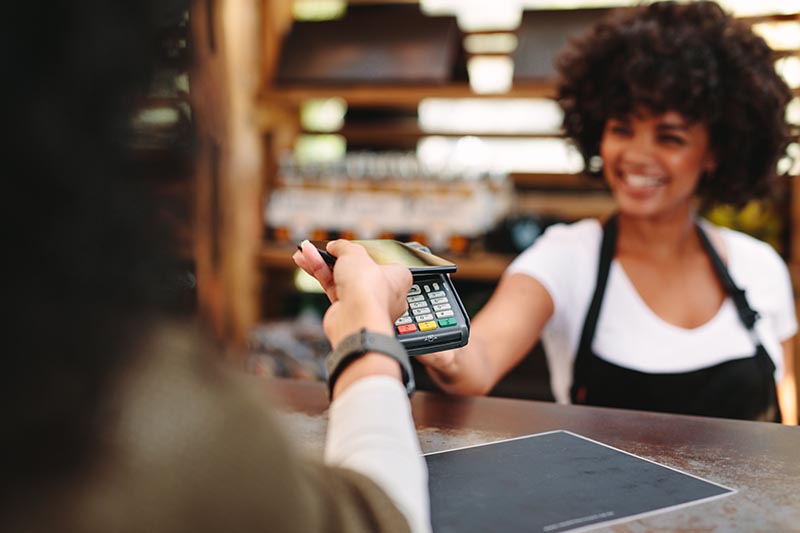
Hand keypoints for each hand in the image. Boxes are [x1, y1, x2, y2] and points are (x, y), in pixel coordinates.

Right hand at [293, 240, 411, 347]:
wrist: (356, 319)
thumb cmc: (369, 290)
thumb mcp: (356, 254)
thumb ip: (344, 247)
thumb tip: (335, 246)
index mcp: (399, 278)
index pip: (382, 260)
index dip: (364, 251)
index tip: (349, 245)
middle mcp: (384, 293)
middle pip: (357, 269)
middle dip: (335, 256)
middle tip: (322, 247)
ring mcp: (364, 303)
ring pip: (341, 278)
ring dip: (322, 263)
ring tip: (306, 251)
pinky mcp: (346, 310)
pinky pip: (332, 287)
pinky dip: (320, 274)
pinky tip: (306, 261)